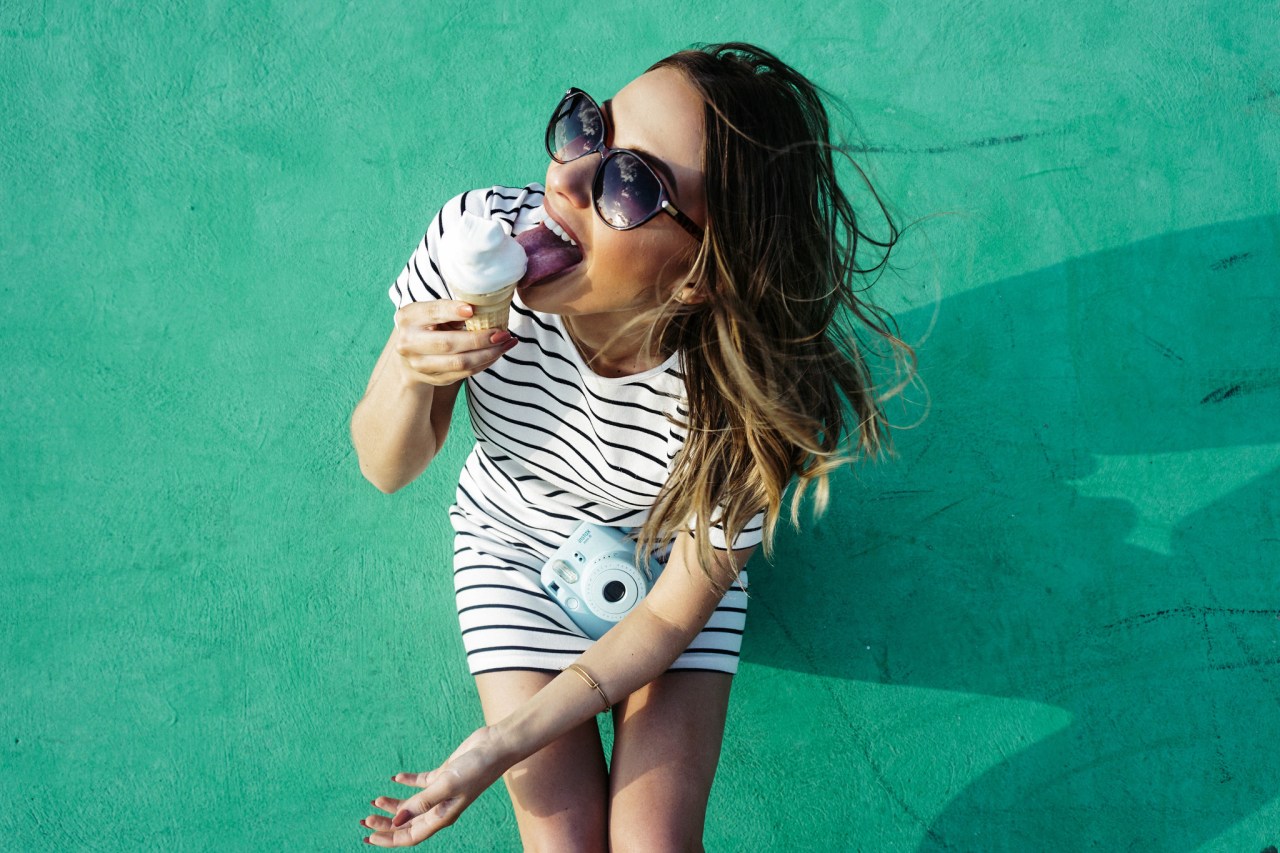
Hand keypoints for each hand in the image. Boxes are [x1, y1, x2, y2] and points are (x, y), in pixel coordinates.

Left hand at [362, 726, 510, 846]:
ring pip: (412, 805)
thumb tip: (397, 820)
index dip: (389, 839)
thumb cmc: (475, 769)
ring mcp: (442, 791)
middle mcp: (441, 807)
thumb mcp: (445, 785)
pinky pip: (420, 784)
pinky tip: (395, 778)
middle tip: (365, 818)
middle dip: (386, 823)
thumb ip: (421, 803)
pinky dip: (407, 782)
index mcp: (442, 816)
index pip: (410, 836)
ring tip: (375, 800)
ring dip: (394, 804)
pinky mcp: (443, 775)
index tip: (369, 836)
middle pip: (408, 823)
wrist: (495, 747)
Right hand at [393, 301, 517, 386]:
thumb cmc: (427, 326)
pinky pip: (465, 373)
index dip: (452, 311)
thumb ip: (450, 309)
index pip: (432, 313)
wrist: (408, 357)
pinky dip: (485, 362)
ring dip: (489, 353)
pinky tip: (498, 352)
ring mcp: (420, 365)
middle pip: (448, 343)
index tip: (472, 310)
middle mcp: (409, 343)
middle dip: (480, 339)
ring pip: (460, 362)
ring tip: (507, 342)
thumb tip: (482, 308)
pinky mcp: (434, 379)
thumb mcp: (431, 312)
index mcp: (408, 318)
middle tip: (503, 332)